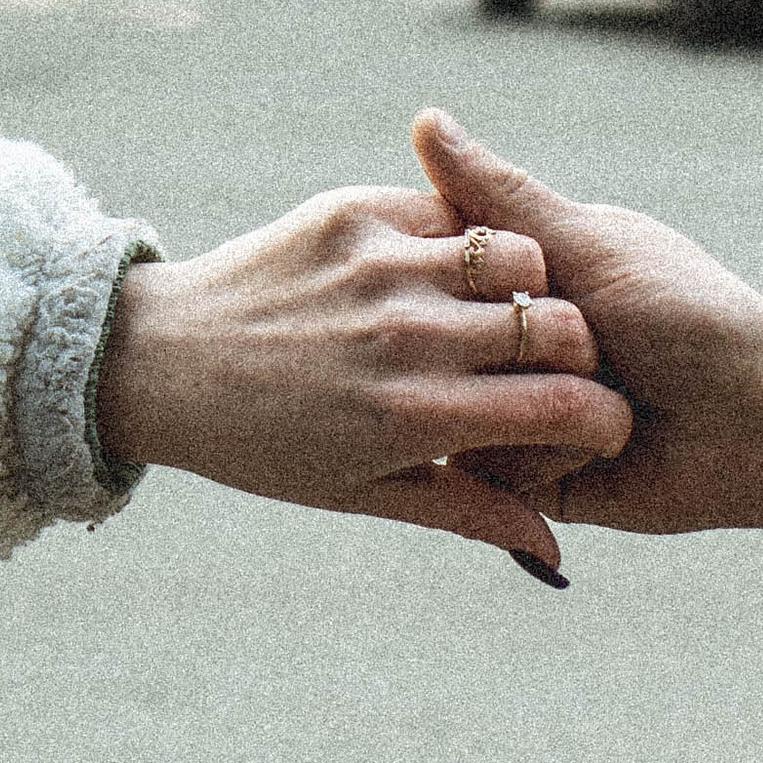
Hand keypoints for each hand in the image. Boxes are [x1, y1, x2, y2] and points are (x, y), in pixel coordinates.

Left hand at [92, 187, 633, 571]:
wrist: (159, 360)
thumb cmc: (261, 445)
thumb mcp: (361, 492)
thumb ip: (466, 511)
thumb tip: (552, 548)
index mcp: (410, 417)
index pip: (561, 407)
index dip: (603, 418)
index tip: (602, 421)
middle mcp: (402, 336)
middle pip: (557, 325)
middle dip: (580, 350)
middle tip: (560, 363)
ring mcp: (378, 267)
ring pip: (518, 254)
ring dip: (530, 283)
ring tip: (506, 309)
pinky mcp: (353, 214)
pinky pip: (451, 214)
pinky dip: (465, 242)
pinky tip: (446, 273)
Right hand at [410, 115, 762, 545]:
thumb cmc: (688, 314)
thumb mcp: (587, 245)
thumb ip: (500, 195)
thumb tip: (423, 119)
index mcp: (526, 278)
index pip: (440, 270)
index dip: (468, 279)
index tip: (534, 279)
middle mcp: (514, 345)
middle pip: (445, 346)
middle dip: (518, 349)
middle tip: (601, 347)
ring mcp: (518, 410)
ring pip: (461, 410)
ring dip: (536, 404)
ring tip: (609, 394)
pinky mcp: (533, 473)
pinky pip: (492, 468)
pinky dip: (551, 452)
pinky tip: (605, 445)